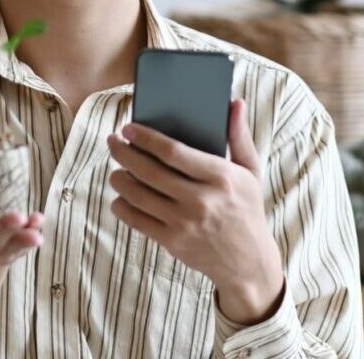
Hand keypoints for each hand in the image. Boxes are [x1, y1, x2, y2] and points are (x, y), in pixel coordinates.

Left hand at [107, 98, 285, 323]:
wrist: (249, 262)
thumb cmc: (247, 209)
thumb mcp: (250, 171)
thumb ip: (239, 136)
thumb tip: (235, 102)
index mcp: (221, 177)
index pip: (173, 152)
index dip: (146, 138)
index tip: (128, 128)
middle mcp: (201, 200)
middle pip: (149, 171)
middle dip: (124, 153)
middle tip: (112, 142)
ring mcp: (184, 223)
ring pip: (138, 195)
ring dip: (119, 179)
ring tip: (115, 169)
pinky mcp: (173, 242)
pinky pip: (136, 220)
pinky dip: (122, 206)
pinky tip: (120, 196)